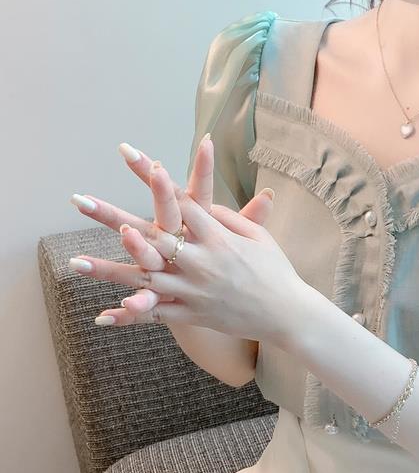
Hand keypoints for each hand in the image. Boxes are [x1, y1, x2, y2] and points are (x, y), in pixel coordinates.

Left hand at [70, 136, 304, 343]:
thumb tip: (204, 204)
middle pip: (149, 234)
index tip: (131, 156)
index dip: (153, 177)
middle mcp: (201, 261)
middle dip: (111, 216)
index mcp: (218, 237)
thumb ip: (229, 218)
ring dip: (107, 270)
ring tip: (74, 262)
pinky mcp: (194, 314)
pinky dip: (131, 316)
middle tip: (79, 201)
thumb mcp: (259, 237)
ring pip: (143, 278)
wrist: (290, 315)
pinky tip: (102, 316)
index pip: (180, 200)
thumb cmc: (277, 271)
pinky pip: (157, 316)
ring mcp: (194, 290)